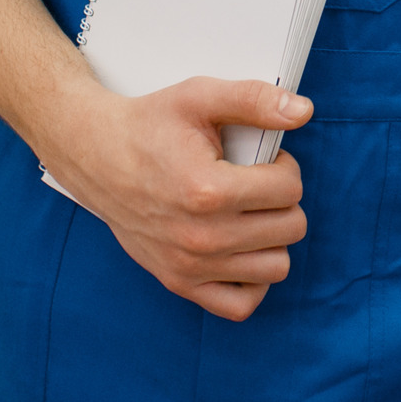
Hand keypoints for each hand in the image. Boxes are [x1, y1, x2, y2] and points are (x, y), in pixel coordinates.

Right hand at [36, 78, 312, 320]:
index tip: (263, 159)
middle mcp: (201, 236)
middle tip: (255, 183)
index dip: (285, 167)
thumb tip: (304, 111)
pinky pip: (242, 305)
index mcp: (208, 190)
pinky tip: (242, 248)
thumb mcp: (199, 96)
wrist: (96, 156)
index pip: (289, 189)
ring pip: (276, 266)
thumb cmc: (150, 125)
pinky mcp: (179, 283)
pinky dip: (252, 280)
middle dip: (282, 200)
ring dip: (272, 237)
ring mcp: (189, 266)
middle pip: (290, 228)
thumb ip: (254, 100)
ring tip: (249, 213)